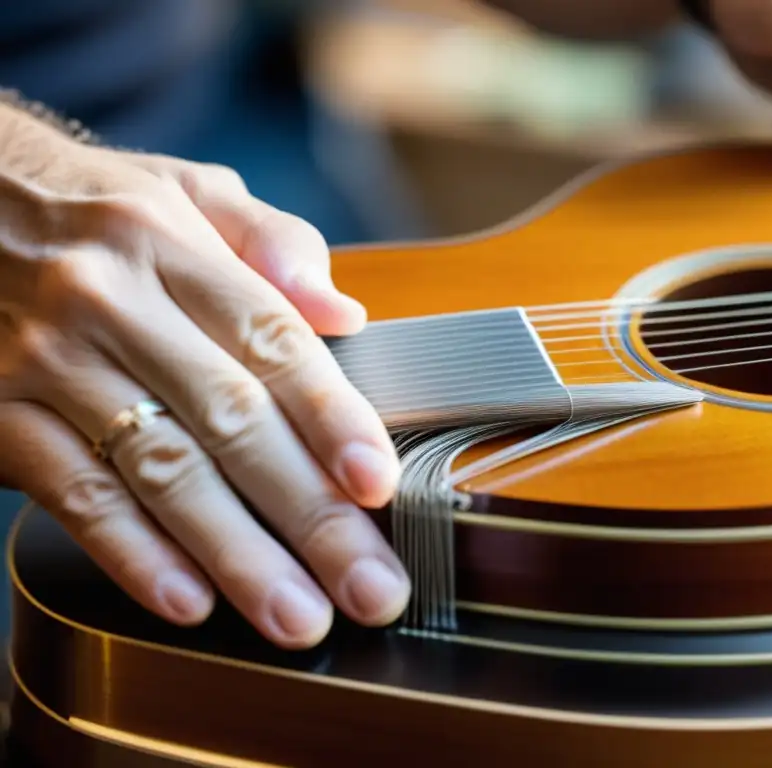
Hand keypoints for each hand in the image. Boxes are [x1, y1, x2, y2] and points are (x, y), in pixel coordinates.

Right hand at [0, 103, 409, 648]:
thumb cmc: (93, 209)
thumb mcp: (184, 192)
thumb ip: (271, 243)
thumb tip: (344, 315)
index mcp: (170, 245)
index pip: (271, 341)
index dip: (332, 418)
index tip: (378, 485)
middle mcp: (111, 303)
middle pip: (231, 421)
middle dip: (309, 515)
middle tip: (369, 586)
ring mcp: (47, 363)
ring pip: (159, 471)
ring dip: (236, 555)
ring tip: (297, 615)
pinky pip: (73, 495)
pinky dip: (132, 553)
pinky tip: (189, 601)